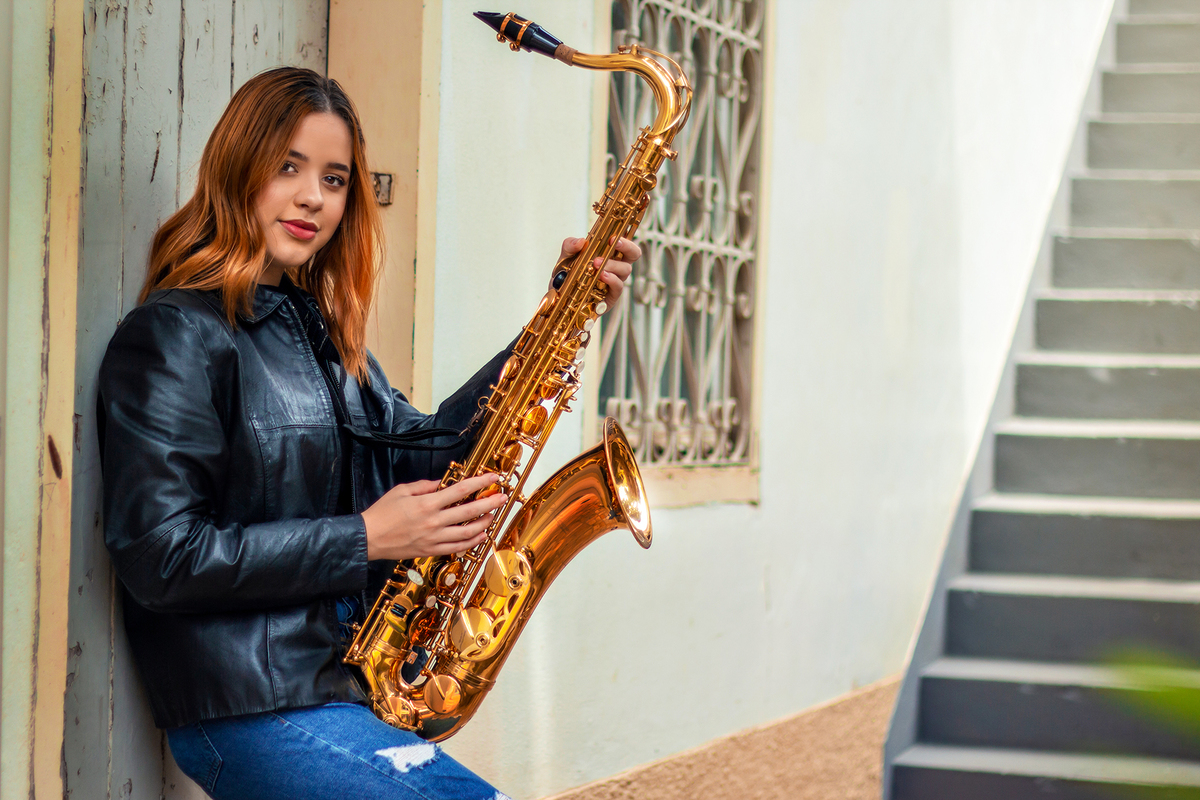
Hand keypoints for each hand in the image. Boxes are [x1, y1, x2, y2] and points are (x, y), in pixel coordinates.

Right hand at [361, 473, 506, 560]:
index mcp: (427, 504)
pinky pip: (457, 547)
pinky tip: (480, 535)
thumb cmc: (382, 514)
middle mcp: (433, 521)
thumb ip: (424, 487)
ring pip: (467, 531)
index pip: (460, 490)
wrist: (368, 538)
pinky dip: (471, 541)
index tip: (492, 479)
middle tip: (502, 497)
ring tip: (493, 515)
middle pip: (469, 511)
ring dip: (484, 523)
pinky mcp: (431, 550)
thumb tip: (441, 484)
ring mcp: (433, 538)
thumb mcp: (402, 491)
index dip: (479, 483)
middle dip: (490, 503)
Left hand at [556, 236, 640, 309]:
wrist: (561, 296)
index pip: (625, 243)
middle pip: (634, 254)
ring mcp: (615, 281)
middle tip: (613, 242)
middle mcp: (616, 266)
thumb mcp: (566, 257)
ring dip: (613, 264)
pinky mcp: (611, 296)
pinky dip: (612, 279)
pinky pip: (618, 287)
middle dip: (627, 246)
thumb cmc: (568, 275)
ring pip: (626, 269)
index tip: (612, 236)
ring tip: (596, 263)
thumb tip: (580, 241)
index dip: (624, 237)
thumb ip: (570, 246)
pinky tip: (602, 275)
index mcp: (610, 254)